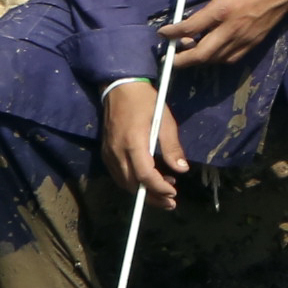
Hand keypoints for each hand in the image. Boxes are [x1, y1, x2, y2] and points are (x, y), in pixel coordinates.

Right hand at [99, 81, 188, 209]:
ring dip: (142, 191)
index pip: (144, 175)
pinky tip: (146, 181)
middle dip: (152, 196)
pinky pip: (118, 175)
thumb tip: (182, 169)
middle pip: (132, 184)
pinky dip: (132, 183)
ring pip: (124, 183)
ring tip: (163, 191)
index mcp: (133, 143)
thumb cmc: (145, 101)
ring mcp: (109, 153)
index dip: (159, 187)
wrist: (119, 86)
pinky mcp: (106, 152)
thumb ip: (172, 146)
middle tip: (171, 201)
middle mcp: (117, 152)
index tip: (173, 192)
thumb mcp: (164, 120)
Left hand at [160, 0, 287, 69]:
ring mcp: (243, 39)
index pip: (189, 28)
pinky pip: (230, 59)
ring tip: (188, 53)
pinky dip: (216, 59)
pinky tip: (211, 52)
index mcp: (222, 10)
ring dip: (198, 60)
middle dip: (181, 60)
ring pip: (215, 59)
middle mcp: (231, 29)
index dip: (172, 33)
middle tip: (169, 58)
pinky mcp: (253, 44)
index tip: (162, 33)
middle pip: (200, 54)